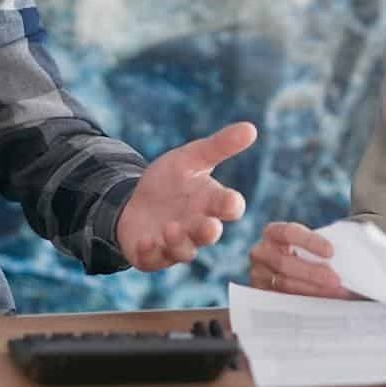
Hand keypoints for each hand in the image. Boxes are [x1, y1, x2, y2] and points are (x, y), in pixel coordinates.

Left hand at [115, 121, 255, 270]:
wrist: (135, 200)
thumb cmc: (171, 181)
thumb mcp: (191, 158)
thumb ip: (219, 146)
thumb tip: (250, 128)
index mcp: (211, 203)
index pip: (228, 206)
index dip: (230, 205)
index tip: (230, 201)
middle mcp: (197, 226)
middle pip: (209, 233)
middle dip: (208, 231)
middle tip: (209, 227)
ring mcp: (175, 244)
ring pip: (184, 250)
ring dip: (179, 242)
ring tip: (171, 229)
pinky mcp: (151, 254)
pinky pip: (153, 258)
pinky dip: (150, 252)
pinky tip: (146, 242)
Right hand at [247, 221, 353, 298]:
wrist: (291, 270)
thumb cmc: (305, 254)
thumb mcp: (309, 246)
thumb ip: (322, 248)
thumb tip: (350, 256)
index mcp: (273, 233)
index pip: (289, 233)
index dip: (310, 242)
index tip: (331, 251)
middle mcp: (261, 252)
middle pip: (285, 263)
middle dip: (313, 272)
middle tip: (336, 280)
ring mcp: (258, 275)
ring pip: (284, 284)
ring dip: (313, 290)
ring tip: (335, 293)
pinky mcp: (261, 294)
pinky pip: (281, 300)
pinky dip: (304, 302)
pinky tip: (322, 302)